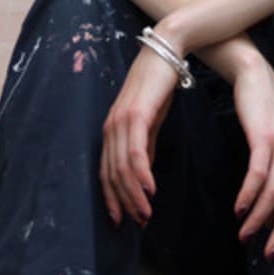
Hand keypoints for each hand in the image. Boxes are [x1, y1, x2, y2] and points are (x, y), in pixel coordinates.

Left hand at [100, 49, 178, 226]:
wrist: (167, 51)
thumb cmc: (159, 86)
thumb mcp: (150, 121)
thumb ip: (146, 146)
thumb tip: (144, 173)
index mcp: (112, 130)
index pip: (106, 172)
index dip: (112, 198)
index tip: (123, 220)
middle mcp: (111, 127)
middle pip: (112, 174)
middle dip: (124, 203)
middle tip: (139, 223)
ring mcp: (121, 120)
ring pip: (122, 167)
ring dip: (134, 195)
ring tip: (146, 214)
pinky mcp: (136, 114)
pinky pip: (136, 152)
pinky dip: (142, 175)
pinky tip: (150, 191)